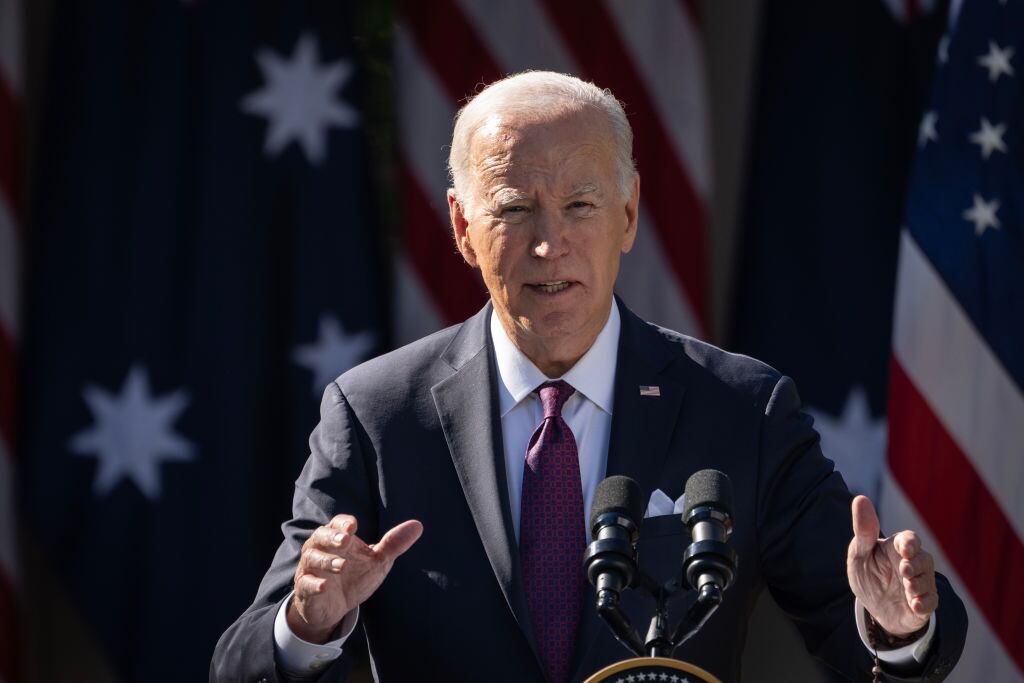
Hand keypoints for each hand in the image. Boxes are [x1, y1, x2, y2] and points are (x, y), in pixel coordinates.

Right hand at [287, 515, 422, 642]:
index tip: (353, 526)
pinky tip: (323, 586)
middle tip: (345, 540)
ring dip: (326, 561)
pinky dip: (313, 584)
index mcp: (338, 538)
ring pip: (312, 559)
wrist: (334, 608)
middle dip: (332, 537)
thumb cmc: (354, 577)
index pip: (338, 524)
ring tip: (342, 565)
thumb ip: (394, 544)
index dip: (344, 523)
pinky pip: (305, 584)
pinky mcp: (305, 589)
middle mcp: (321, 549)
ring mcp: (311, 569)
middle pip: (320, 536)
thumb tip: (418, 525)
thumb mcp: (377, 561)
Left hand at [847, 495, 936, 636]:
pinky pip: (930, 603)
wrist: (873, 605)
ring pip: (927, 581)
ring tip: (909, 587)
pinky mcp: (922, 604)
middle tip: (905, 569)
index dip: (909, 543)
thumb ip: (863, 529)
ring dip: (919, 584)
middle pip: (923, 559)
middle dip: (916, 564)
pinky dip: (925, 603)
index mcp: (897, 548)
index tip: (905, 549)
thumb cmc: (868, 571)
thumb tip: (860, 498)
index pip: (909, 540)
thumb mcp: (860, 551)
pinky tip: (916, 605)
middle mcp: (913, 564)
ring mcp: (919, 584)